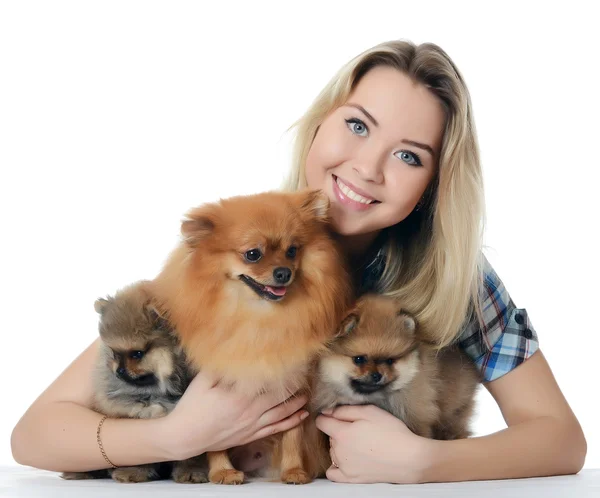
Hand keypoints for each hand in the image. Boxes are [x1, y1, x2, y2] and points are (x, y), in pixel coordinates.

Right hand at [160, 371, 307, 460]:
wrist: (185, 436)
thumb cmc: (192, 406)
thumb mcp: (203, 380)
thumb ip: (220, 367)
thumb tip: (232, 352)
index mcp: (241, 396)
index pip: (270, 383)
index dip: (285, 374)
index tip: (296, 365)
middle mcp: (250, 411)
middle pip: (280, 398)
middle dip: (294, 388)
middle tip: (305, 377)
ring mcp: (252, 425)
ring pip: (282, 414)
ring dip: (296, 405)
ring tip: (306, 396)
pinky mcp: (250, 436)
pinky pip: (276, 430)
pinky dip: (290, 423)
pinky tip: (301, 417)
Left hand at [316, 404, 435, 483]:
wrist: (409, 459)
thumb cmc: (391, 432)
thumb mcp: (370, 412)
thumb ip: (345, 410)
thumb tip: (327, 412)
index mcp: (342, 433)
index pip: (321, 422)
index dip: (328, 416)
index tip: (338, 416)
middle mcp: (338, 451)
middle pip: (329, 436)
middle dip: (339, 431)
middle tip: (359, 429)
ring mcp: (344, 467)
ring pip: (332, 451)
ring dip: (340, 446)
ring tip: (360, 444)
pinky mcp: (351, 479)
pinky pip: (333, 473)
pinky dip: (336, 466)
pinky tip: (347, 460)